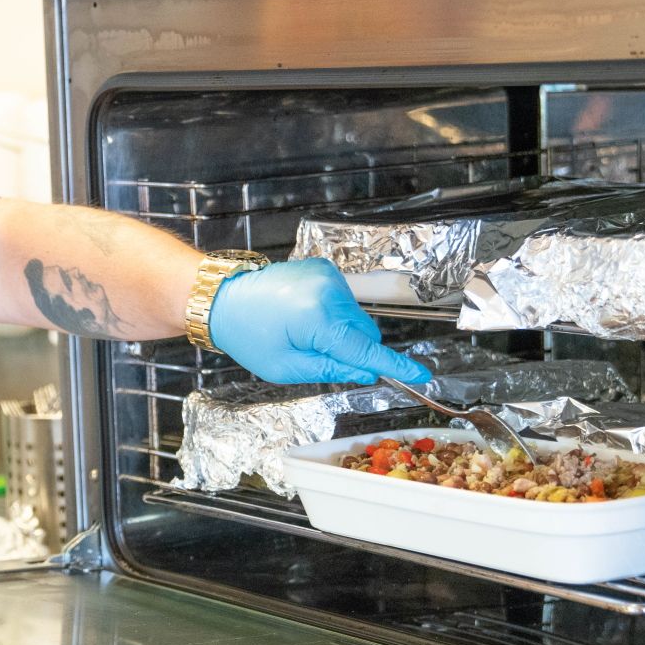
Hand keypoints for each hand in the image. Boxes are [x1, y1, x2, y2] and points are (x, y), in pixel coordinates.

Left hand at [207, 258, 432, 385]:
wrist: (224, 298)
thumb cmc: (247, 335)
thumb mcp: (285, 367)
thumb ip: (330, 370)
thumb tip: (365, 373)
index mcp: (317, 318)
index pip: (365, 349)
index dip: (394, 366)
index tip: (421, 375)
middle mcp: (329, 291)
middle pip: (365, 334)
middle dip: (350, 351)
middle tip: (314, 354)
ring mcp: (328, 276)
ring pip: (357, 319)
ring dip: (341, 333)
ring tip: (303, 332)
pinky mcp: (325, 269)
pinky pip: (345, 303)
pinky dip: (334, 315)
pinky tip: (305, 316)